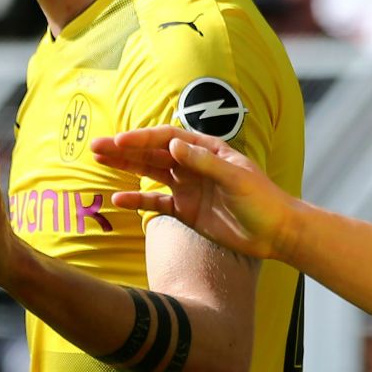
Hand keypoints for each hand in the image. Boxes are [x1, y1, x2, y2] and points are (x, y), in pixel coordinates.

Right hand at [88, 126, 296, 261]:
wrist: (277, 233)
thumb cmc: (263, 199)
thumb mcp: (235, 177)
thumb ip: (203, 162)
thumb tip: (173, 145)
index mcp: (206, 150)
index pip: (167, 138)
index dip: (141, 139)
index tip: (119, 142)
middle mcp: (192, 165)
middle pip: (152, 153)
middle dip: (123, 149)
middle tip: (95, 146)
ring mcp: (187, 187)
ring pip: (148, 173)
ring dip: (125, 168)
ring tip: (98, 161)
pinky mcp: (186, 211)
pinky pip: (156, 203)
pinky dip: (137, 201)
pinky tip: (117, 201)